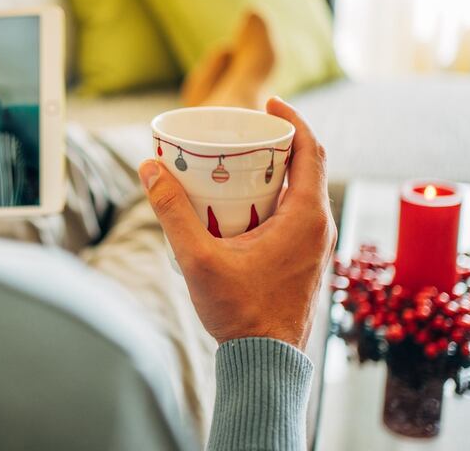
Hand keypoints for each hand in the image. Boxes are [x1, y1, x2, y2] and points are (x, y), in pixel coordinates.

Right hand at [139, 97, 335, 349]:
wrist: (266, 366)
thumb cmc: (240, 314)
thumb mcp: (197, 258)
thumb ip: (172, 211)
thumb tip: (150, 167)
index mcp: (306, 217)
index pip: (311, 149)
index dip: (291, 119)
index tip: (268, 103)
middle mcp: (319, 227)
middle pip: (307, 168)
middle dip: (277, 144)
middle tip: (243, 133)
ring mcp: (316, 247)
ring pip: (302, 194)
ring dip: (276, 174)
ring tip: (238, 165)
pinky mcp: (306, 263)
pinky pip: (297, 216)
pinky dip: (276, 200)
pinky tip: (243, 207)